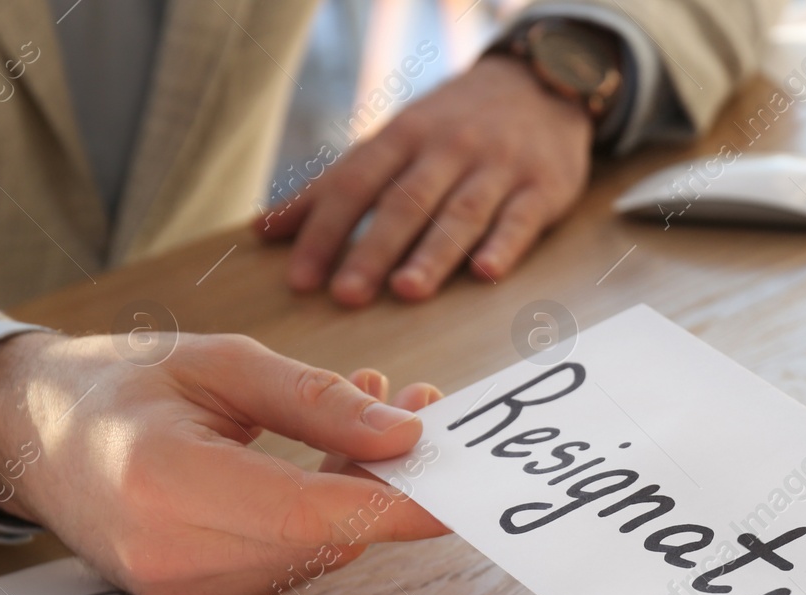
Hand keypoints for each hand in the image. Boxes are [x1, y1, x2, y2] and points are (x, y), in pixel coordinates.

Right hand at [0, 331, 447, 594]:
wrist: (33, 437)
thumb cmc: (118, 388)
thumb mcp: (220, 364)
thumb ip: (317, 400)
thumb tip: (406, 432)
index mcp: (167, 485)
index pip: (313, 513)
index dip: (398, 505)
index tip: (462, 493)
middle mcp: (173, 556)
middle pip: (326, 535)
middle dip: (388, 480)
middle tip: (420, 412)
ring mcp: (183, 591)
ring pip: (317, 552)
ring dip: (359, 494)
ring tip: (370, 417)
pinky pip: (290, 563)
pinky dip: (323, 517)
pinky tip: (329, 464)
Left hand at [261, 54, 593, 304]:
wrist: (540, 87)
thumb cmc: (453, 126)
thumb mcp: (392, 140)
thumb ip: (331, 187)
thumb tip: (262, 230)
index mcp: (403, 136)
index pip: (355, 184)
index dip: (324, 231)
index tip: (302, 280)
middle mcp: (448, 149)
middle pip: (405, 202)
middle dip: (373, 250)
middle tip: (346, 295)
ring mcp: (497, 167)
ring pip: (460, 213)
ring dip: (432, 253)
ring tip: (406, 291)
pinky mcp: (542, 187)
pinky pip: (520, 219)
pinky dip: (503, 245)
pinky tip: (485, 273)